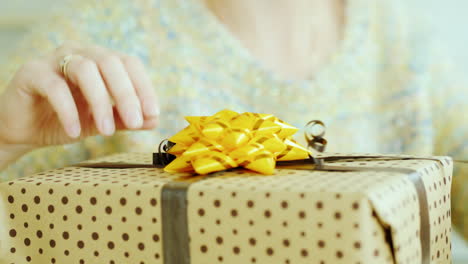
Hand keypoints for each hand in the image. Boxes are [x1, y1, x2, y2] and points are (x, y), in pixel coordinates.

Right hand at [0, 41, 158, 162]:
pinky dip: (69, 110)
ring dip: (100, 102)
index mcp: (100, 61)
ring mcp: (54, 60)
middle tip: (134, 123)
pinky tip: (75, 132)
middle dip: (126, 94)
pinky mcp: (32, 73)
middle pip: (110, 63)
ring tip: (106, 131)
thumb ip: (125, 119)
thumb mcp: (101, 122)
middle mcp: (80, 54)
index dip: (143, 87)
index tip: (152, 114)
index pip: (129, 63)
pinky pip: (54, 86)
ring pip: (85, 70)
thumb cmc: (66, 120)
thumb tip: (154, 121)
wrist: (25, 130)